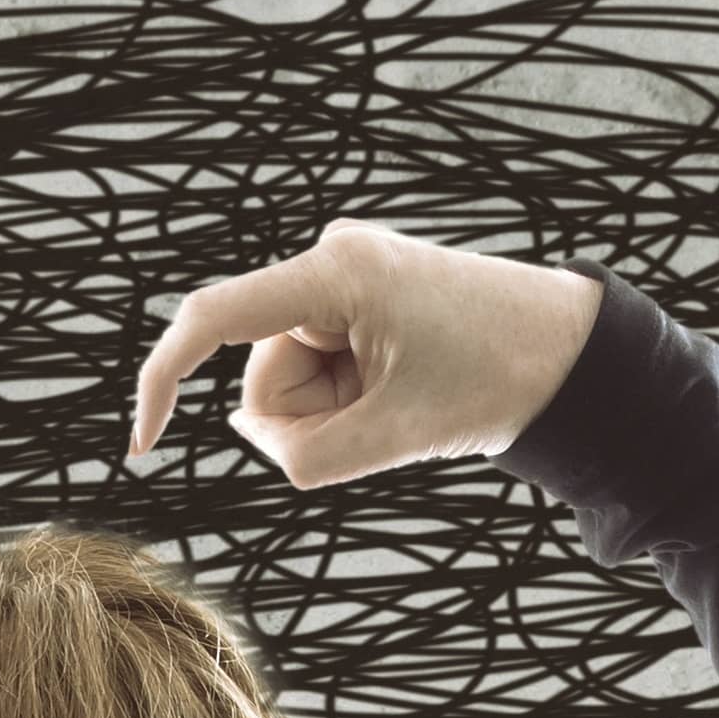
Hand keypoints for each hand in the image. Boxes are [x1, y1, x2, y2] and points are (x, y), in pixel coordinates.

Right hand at [126, 220, 606, 488]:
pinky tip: (407, 390)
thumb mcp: (395, 436)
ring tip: (409, 403)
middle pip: (263, 375)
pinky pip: (323, 372)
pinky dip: (353, 401)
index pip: (214, 320)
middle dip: (309, 419)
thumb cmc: (498, 380)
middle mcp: (333, 261)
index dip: (164, 380)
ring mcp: (347, 280)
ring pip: (291, 383)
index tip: (142, 444)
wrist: (576, 353)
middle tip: (390, 421)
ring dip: (338, 414)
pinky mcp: (362, 302)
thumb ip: (304, 456)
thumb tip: (258, 437)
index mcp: (336, 272)